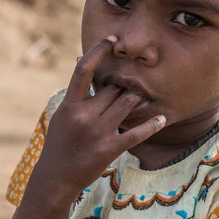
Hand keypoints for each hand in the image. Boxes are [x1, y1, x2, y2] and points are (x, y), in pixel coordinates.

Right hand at [33, 36, 165, 202]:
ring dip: (138, 98)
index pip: (84, 70)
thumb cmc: (60, 143)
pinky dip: (152, 124)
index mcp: (70, 105)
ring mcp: (98, 132)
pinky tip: (162, 118)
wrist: (55, 178)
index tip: (112, 39)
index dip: (98, 50)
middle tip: (130, 85)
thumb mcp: (63, 114)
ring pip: (127, 103)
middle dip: (123, 85)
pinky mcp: (110, 148)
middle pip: (112, 88)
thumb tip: (81, 58)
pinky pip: (137, 132)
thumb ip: (76, 91)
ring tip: (144, 97)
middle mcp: (84, 116)